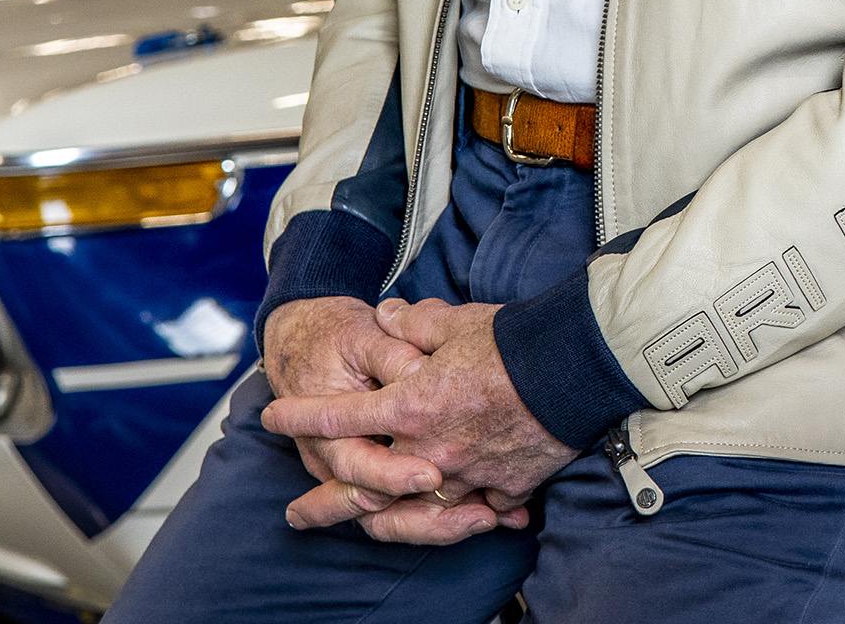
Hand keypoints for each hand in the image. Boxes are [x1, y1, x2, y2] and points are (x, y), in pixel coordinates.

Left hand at [264, 298, 574, 536]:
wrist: (572, 367)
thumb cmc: (510, 341)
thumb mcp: (452, 322)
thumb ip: (411, 323)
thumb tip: (388, 315)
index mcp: (410, 405)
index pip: (340, 414)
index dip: (301, 415)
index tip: (272, 416)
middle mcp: (429, 449)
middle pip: (366, 486)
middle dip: (325, 502)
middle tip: (296, 515)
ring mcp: (465, 474)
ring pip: (413, 511)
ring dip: (383, 521)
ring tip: (359, 528)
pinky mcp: (502, 487)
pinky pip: (470, 509)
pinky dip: (456, 514)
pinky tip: (443, 517)